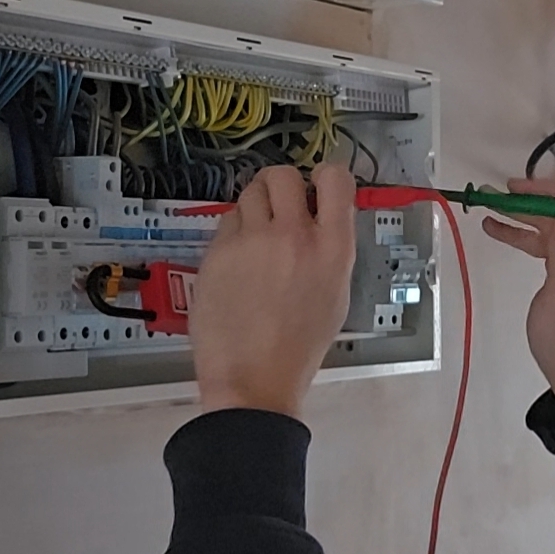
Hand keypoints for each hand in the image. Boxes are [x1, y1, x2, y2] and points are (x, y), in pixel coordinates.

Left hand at [190, 163, 355, 415]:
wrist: (254, 378)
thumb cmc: (300, 345)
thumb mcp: (336, 293)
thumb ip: (331, 248)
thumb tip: (322, 216)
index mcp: (333, 248)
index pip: (335, 178)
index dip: (325, 177)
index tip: (317, 190)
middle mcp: (294, 235)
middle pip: (283, 174)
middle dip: (282, 185)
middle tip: (280, 207)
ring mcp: (252, 241)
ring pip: (250, 191)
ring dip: (256, 205)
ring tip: (257, 234)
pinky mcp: (218, 252)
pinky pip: (227, 221)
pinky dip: (234, 232)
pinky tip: (238, 259)